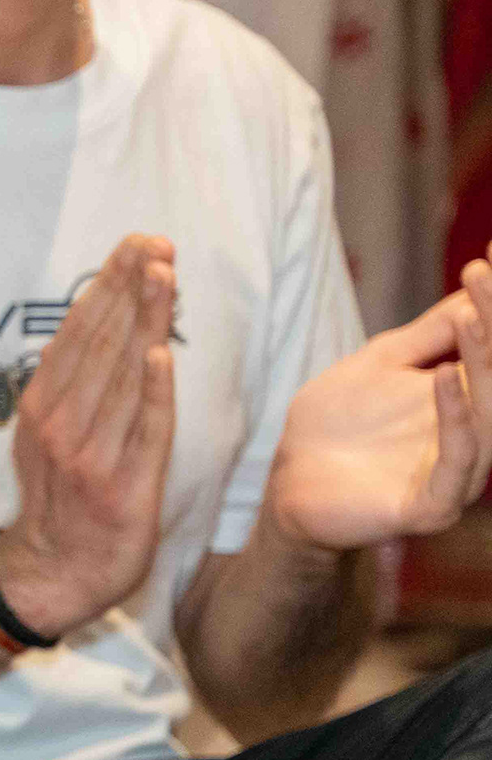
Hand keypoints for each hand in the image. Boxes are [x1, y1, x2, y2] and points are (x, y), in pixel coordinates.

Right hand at [0, 233, 177, 637]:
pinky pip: (141, 430)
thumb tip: (107, 326)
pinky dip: (150, 391)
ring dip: (143, 321)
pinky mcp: (123, 484)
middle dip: (128, 288)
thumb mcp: (49, 434)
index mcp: (42, 405)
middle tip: (154, 243)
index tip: (134, 245)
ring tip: (163, 275)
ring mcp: (90, 453)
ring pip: (122, 376)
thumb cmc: (63, 498)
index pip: (78, 332)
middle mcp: (61, 422)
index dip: (107, 285)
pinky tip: (160, 354)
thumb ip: (73, 385)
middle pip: (100, 343)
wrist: (55, 573)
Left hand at [265, 256, 491, 552]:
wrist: (288, 484)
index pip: (491, 348)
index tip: (491, 252)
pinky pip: (458, 462)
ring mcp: (458, 473)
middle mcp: (476, 435)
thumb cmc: (336, 423)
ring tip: (473, 317)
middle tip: (483, 273)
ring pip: (490, 415)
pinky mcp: (432, 506)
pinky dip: (457, 419)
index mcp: (469, 401)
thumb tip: (474, 288)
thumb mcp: (381, 364)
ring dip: (485, 362)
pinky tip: (444, 376)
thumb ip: (430, 334)